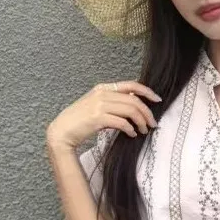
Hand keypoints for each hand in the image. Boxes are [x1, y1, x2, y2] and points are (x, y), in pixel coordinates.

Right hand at [46, 79, 162, 149]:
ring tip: (143, 131)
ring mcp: (100, 105)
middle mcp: (102, 94)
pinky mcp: (98, 118)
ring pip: (131, 111)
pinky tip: (132, 134)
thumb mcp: (96, 106)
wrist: (62, 131)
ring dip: (141, 122)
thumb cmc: (79, 121)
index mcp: (103, 88)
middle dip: (147, 113)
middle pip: (134, 100)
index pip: (131, 85)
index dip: (147, 91)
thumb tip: (133, 106)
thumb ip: (113, 103)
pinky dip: (130, 129)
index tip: (157, 100)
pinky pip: (122, 122)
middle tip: (152, 124)